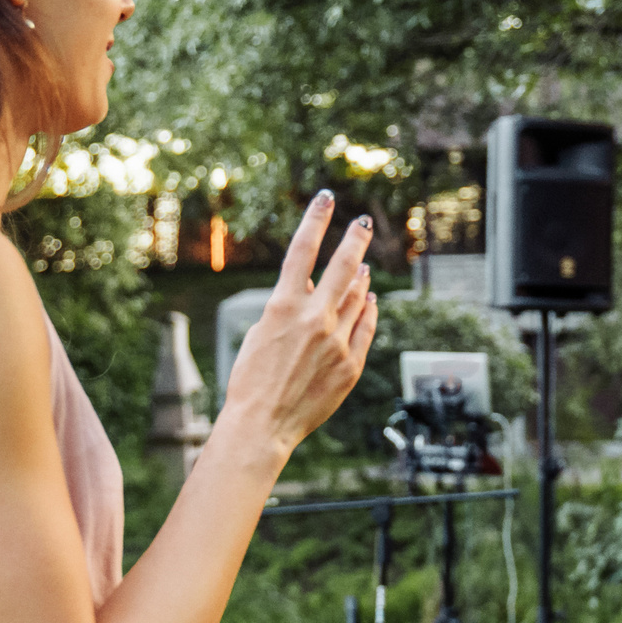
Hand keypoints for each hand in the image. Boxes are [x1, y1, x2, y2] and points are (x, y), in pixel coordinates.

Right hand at [219, 192, 379, 451]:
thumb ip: (289, 306)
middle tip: (363, 223)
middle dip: (354, 240)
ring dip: (360, 280)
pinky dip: (367, 311)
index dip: (316, 220)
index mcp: (283, 306)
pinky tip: (369, 301)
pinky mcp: (350, 365)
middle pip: (342, 268)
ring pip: (356, 298)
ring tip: (362, 267)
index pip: (302, 250)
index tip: (327, 198)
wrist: (263, 423)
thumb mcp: (262, 332)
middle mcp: (314, 318)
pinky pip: (365, 329)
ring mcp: (336, 342)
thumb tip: (319, 286)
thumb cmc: (252, 379)